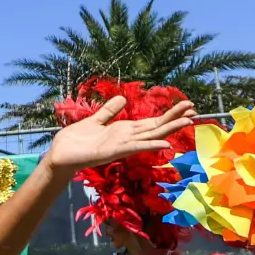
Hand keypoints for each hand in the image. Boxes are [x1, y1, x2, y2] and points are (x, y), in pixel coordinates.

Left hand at [48, 96, 194, 174]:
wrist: (59, 155)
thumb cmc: (75, 141)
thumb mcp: (95, 121)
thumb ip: (109, 111)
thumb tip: (124, 99)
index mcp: (123, 130)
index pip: (151, 121)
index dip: (168, 114)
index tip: (186, 106)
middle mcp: (126, 138)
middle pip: (156, 127)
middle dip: (174, 118)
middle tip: (195, 109)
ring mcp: (122, 145)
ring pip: (151, 135)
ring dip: (169, 129)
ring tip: (188, 122)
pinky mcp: (113, 152)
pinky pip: (136, 147)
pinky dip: (150, 145)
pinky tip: (166, 143)